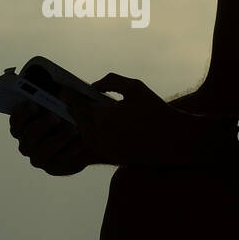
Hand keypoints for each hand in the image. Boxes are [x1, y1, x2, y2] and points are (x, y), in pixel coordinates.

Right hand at [9, 93, 90, 175]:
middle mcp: (26, 142)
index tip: (35, 104)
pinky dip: (71, 150)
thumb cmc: (70, 114)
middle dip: (42, 124)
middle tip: (55, 117)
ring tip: (73, 128)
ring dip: (58, 138)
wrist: (88, 139)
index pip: (16, 120)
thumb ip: (61, 97)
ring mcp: (38, 157)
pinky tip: (81, 141)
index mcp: (23, 125)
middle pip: (29, 134)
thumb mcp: (65, 102)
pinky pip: (60, 160)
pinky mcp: (52, 168)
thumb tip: (64, 92)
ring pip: (43, 149)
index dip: (24, 112)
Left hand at [70, 73, 187, 166]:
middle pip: (78, 122)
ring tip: (79, 114)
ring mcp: (107, 150)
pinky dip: (91, 135)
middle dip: (72, 110)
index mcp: (104, 118)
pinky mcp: (115, 158)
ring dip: (80, 124)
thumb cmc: (156, 110)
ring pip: (85, 136)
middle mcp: (102, 137)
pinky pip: (96, 145)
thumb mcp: (135, 87)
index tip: (62, 89)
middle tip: (68, 101)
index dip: (69, 96)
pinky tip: (93, 127)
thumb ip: (111, 81)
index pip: (79, 105)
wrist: (176, 140)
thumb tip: (94, 86)